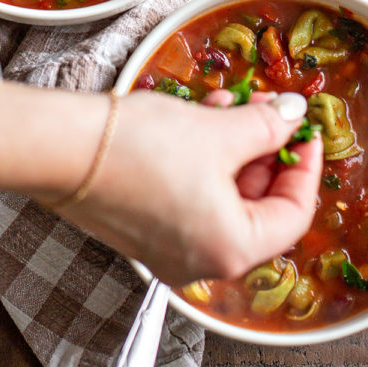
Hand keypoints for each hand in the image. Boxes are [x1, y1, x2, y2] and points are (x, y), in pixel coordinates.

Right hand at [59, 89, 322, 285]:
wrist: (62, 151)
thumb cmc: (141, 148)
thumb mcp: (218, 131)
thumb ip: (266, 126)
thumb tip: (293, 115)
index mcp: (233, 249)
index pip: (294, 214)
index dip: (306, 166)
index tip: (304, 130)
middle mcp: (203, 262)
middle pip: (258, 207)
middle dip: (265, 152)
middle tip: (266, 109)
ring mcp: (170, 250)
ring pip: (223, 199)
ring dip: (233, 150)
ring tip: (229, 105)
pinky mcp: (144, 231)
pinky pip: (191, 198)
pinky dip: (203, 162)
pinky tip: (200, 120)